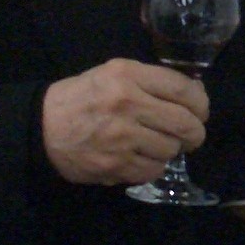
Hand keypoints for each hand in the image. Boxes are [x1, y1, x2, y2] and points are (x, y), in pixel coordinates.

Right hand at [41, 58, 207, 185]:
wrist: (42, 127)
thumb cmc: (83, 96)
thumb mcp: (115, 73)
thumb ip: (153, 81)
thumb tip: (195, 94)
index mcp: (128, 76)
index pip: (183, 89)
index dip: (201, 103)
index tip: (201, 111)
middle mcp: (127, 104)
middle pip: (185, 123)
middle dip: (195, 132)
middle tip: (192, 135)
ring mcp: (121, 138)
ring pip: (171, 149)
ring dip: (170, 149)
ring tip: (157, 144)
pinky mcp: (115, 165)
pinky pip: (153, 170)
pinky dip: (154, 166)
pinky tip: (142, 157)